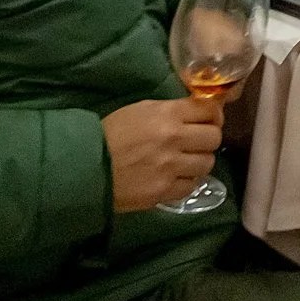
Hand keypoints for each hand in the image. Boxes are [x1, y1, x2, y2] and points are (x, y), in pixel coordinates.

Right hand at [101, 97, 223, 211]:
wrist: (85, 166)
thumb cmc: (110, 134)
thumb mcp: (140, 111)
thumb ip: (171, 111)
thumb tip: (196, 114)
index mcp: (166, 114)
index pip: (208, 109)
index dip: (214, 114)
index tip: (210, 118)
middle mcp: (173, 139)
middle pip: (214, 137)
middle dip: (208, 138)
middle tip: (198, 142)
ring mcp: (170, 167)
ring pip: (207, 163)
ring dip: (199, 161)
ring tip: (185, 161)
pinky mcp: (164, 191)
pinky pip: (191, 186)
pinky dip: (186, 181)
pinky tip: (174, 178)